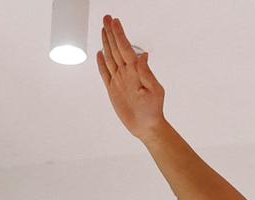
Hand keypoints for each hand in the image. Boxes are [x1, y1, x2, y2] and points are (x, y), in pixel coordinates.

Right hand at [96, 15, 165, 139]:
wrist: (147, 126)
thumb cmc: (154, 109)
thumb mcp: (154, 91)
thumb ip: (147, 73)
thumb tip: (144, 55)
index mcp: (135, 71)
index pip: (125, 48)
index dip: (119, 34)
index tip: (115, 21)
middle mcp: (126, 72)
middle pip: (116, 48)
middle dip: (111, 33)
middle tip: (107, 18)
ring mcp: (119, 80)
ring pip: (110, 57)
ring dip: (106, 43)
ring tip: (103, 30)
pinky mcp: (113, 89)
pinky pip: (105, 73)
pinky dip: (101, 63)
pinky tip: (100, 53)